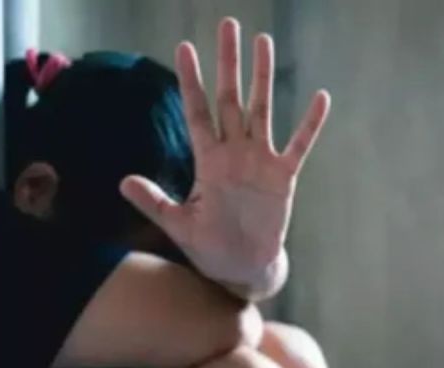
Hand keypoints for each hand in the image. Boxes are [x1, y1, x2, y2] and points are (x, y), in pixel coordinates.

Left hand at [121, 17, 330, 290]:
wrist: (241, 267)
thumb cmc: (209, 246)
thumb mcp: (178, 223)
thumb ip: (154, 200)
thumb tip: (122, 181)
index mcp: (208, 161)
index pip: (198, 111)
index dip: (192, 81)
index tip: (185, 48)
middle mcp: (234, 153)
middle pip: (231, 98)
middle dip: (228, 63)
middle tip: (228, 25)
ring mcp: (260, 161)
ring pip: (262, 110)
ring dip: (263, 77)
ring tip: (264, 42)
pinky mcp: (283, 177)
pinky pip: (299, 145)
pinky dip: (310, 124)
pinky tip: (321, 97)